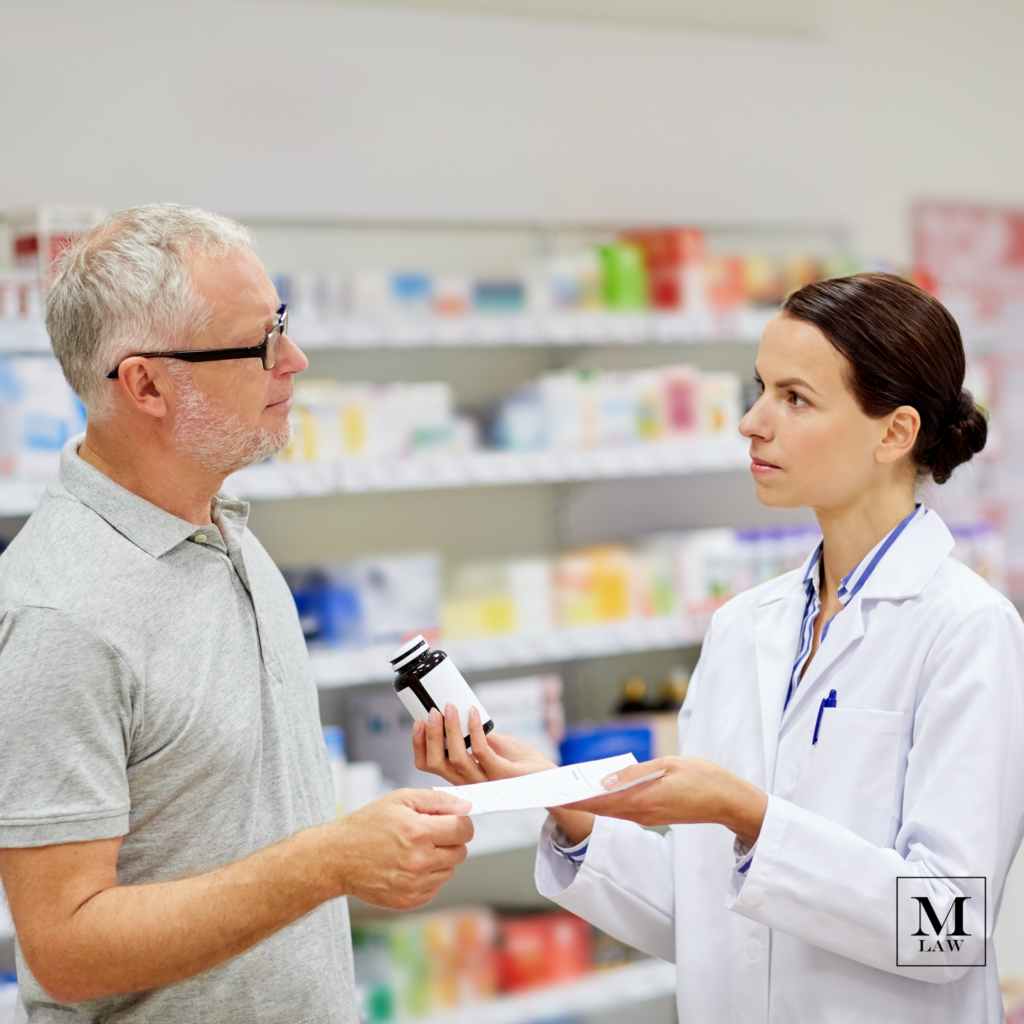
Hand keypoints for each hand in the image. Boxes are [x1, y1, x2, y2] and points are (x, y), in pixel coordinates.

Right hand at [327, 789, 473, 910]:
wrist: (338, 858)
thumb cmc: (368, 825)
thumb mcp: (400, 799)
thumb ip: (437, 801)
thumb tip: (466, 807)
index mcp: (419, 832)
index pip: (464, 830)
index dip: (461, 823)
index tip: (451, 821)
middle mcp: (420, 861)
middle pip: (460, 852)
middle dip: (451, 840)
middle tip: (430, 834)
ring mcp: (414, 884)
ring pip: (449, 871)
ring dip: (440, 860)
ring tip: (415, 850)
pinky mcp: (409, 901)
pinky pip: (435, 888)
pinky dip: (428, 877)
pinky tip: (409, 866)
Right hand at [413, 704, 594, 846]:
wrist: (549, 779)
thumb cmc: (521, 762)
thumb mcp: (494, 745)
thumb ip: (476, 736)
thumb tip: (461, 714)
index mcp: (463, 776)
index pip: (430, 766)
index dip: (419, 745)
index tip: (418, 722)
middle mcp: (470, 782)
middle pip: (437, 764)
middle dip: (430, 736)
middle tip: (431, 712)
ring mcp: (486, 780)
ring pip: (456, 758)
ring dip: (451, 729)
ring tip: (450, 708)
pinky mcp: (502, 774)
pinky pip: (481, 751)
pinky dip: (475, 729)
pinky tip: (474, 713)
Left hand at [563, 756, 767, 844]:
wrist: (729, 800)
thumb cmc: (703, 778)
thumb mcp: (668, 765)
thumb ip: (634, 773)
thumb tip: (604, 780)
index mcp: (644, 800)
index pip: (601, 801)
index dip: (577, 798)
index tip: (556, 793)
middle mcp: (642, 813)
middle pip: (602, 808)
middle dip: (578, 800)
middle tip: (555, 790)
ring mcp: (648, 817)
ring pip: (612, 810)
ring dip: (592, 801)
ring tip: (570, 788)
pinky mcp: (655, 816)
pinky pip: (624, 810)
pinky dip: (608, 802)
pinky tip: (600, 791)